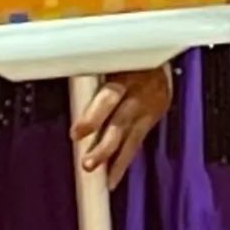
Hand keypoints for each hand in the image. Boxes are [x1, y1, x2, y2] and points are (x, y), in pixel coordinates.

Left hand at [71, 65, 173, 189]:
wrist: (162, 51)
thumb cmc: (126, 54)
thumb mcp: (111, 56)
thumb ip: (93, 73)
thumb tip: (66, 89)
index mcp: (126, 74)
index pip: (108, 98)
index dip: (93, 117)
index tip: (76, 134)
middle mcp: (139, 92)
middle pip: (121, 122)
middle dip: (105, 146)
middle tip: (88, 163)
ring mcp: (149, 106)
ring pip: (131, 137)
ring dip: (115, 160)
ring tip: (101, 178)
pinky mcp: (153, 116)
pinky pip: (137, 142)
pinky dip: (124, 161)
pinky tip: (112, 178)